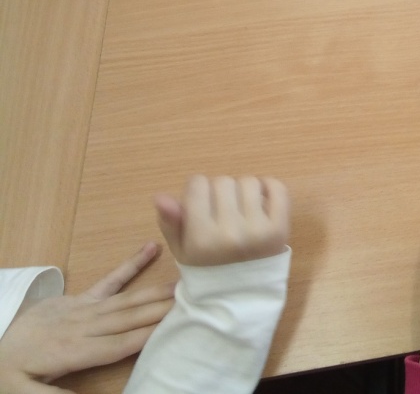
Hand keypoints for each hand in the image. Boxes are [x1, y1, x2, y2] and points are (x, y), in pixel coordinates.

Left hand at [0, 242, 173, 392]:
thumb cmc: (11, 374)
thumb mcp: (22, 393)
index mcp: (74, 350)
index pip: (119, 344)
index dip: (147, 334)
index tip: (175, 325)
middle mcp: (83, 326)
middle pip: (129, 318)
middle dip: (161, 309)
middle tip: (193, 299)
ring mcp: (83, 308)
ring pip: (126, 300)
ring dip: (155, 292)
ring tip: (183, 283)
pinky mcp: (80, 299)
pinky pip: (109, 281)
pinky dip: (131, 264)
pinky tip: (150, 248)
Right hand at [155, 175, 289, 266]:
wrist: (244, 294)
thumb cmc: (208, 268)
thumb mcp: (181, 250)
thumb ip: (169, 222)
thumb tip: (160, 196)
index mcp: (201, 238)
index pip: (197, 184)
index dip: (197, 191)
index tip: (200, 206)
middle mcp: (230, 233)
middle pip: (222, 181)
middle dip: (219, 192)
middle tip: (222, 211)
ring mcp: (258, 230)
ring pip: (248, 182)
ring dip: (243, 191)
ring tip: (241, 209)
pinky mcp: (281, 228)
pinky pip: (277, 188)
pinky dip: (269, 188)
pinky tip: (260, 201)